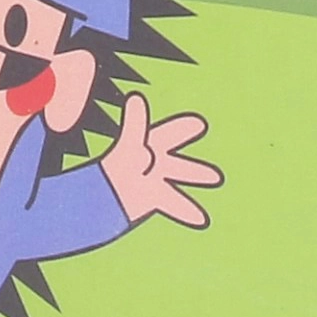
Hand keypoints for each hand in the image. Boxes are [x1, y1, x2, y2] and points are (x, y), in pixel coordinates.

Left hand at [98, 93, 218, 226]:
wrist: (101, 202)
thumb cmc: (113, 171)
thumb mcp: (129, 146)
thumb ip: (135, 125)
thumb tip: (136, 98)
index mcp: (143, 146)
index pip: (165, 133)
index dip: (180, 127)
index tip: (198, 122)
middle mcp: (148, 162)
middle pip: (173, 154)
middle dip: (186, 144)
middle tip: (200, 130)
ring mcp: (150, 180)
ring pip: (177, 175)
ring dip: (195, 175)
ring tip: (216, 177)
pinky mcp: (150, 199)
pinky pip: (173, 202)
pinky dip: (187, 210)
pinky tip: (201, 218)